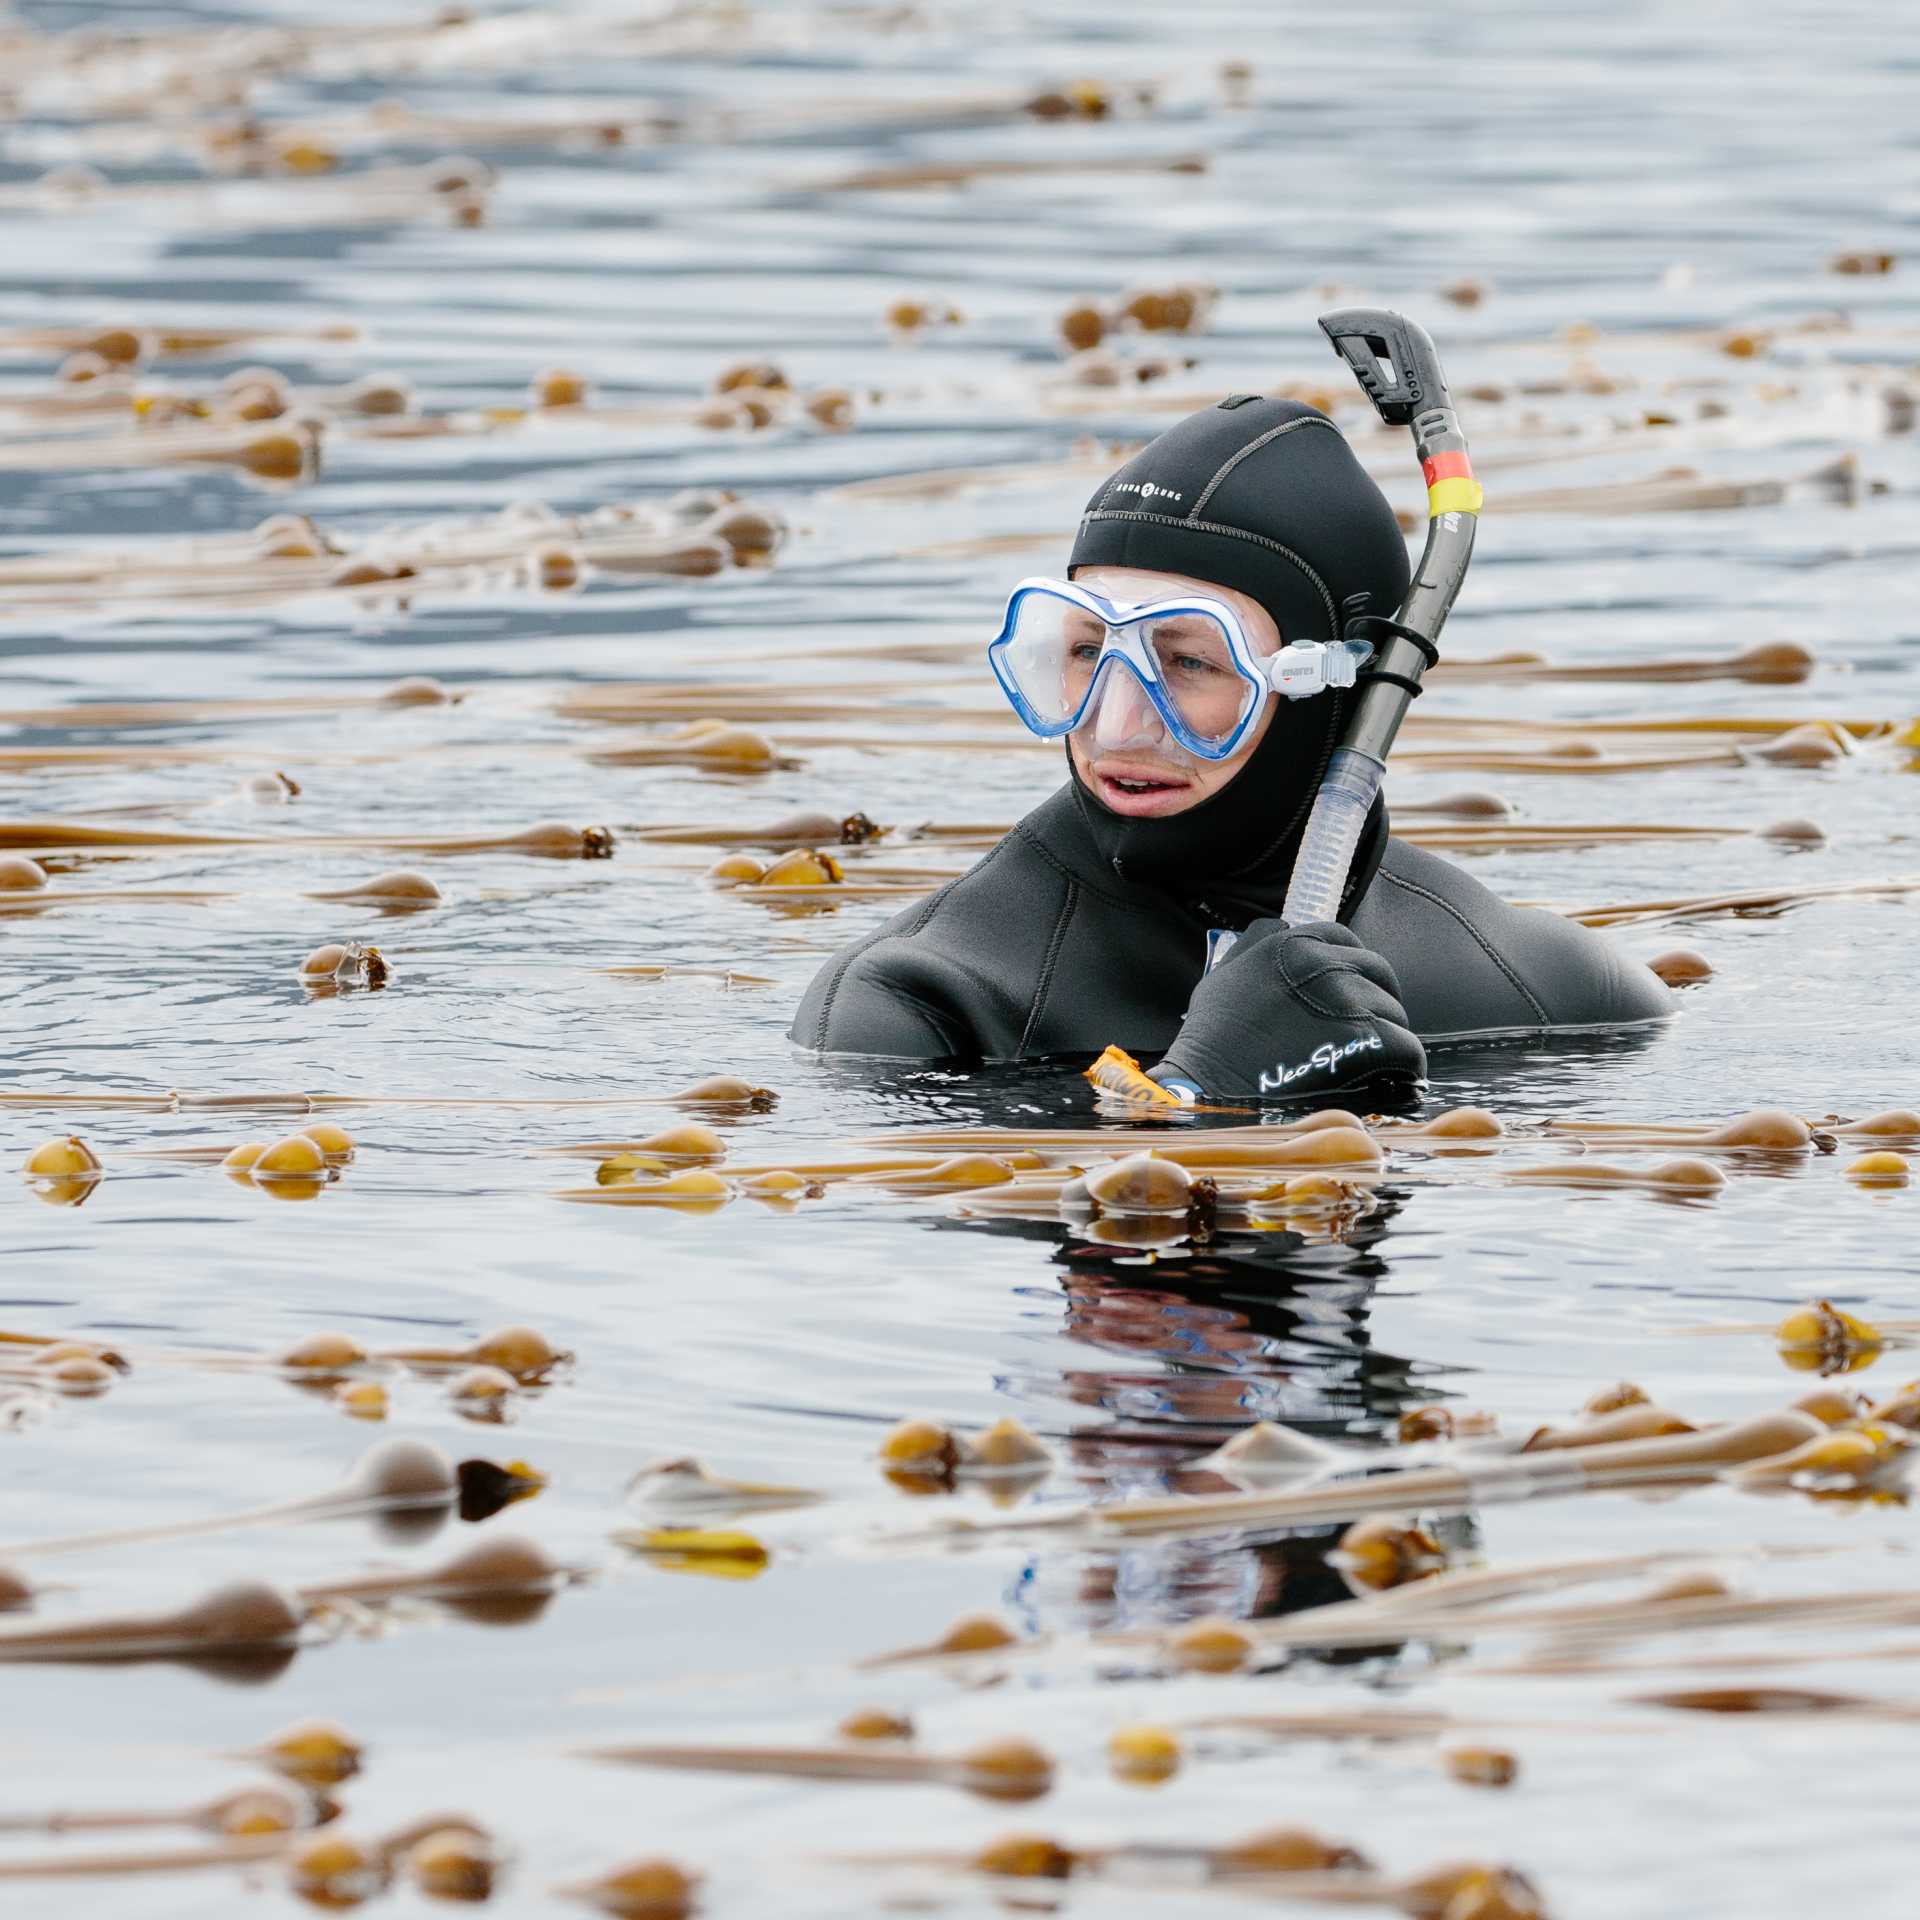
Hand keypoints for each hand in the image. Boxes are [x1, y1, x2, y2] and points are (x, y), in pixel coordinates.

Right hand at [1151, 919, 1424, 1100]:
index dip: (1350, 965)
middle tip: (1366, 1030)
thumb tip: (1279, 926)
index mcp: (1290, 945)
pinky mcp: (1367, 1042)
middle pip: (1378, 973)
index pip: (1343, 938)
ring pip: (1394, 1013)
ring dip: (1387, 1037)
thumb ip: (1253, 946)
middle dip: (1377, 999)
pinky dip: (1405, 1068)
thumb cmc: (1210, 1043)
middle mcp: (1323, 964)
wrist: (1209, 1091)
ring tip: (1371, 1062)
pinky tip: (1394, 1081)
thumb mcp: (1222, 977)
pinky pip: (1407, 1049)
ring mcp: (1347, 1002)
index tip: (1349, 990)